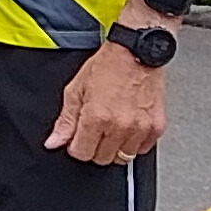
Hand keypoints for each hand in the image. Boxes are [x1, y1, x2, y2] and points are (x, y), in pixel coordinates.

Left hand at [47, 40, 167, 165]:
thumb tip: (54, 142)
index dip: (76, 146)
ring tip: (112, 127)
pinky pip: (143, 149)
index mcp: (97, 117)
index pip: (81, 153)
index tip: (77, 138)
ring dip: (114, 147)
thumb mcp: (76, 89)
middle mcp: (120, 126)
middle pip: (101, 159)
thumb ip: (65, 120)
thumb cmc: (107, 66)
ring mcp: (140, 128)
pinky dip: (134, 143)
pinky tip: (128, 127)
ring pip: (123, 158)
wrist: (137, 52)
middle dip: (94, 148)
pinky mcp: (156, 126)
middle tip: (95, 130)